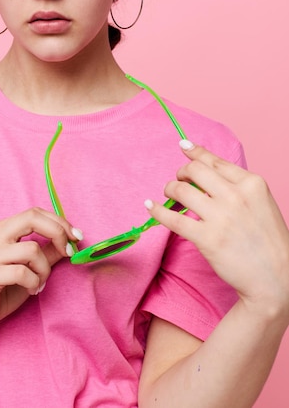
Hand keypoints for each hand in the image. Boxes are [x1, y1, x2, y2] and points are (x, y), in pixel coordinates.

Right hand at [0, 207, 81, 335]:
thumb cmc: (0, 288)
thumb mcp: (29, 267)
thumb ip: (47, 253)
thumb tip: (70, 241)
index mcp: (3, 229)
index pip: (35, 213)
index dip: (59, 222)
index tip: (77, 236)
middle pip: (32, 218)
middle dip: (58, 233)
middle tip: (68, 252)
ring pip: (32, 249)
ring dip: (45, 269)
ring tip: (39, 282)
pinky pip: (22, 272)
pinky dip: (34, 282)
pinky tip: (31, 289)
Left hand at [145, 142, 288, 321]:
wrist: (277, 279)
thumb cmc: (269, 242)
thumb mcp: (261, 203)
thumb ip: (238, 186)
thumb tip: (207, 170)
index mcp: (252, 183)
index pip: (215, 161)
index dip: (195, 152)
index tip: (183, 146)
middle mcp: (236, 196)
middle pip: (195, 170)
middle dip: (181, 172)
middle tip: (178, 180)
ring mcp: (221, 217)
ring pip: (181, 190)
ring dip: (169, 189)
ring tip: (169, 194)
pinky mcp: (207, 239)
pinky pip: (173, 218)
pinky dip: (157, 211)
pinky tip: (151, 207)